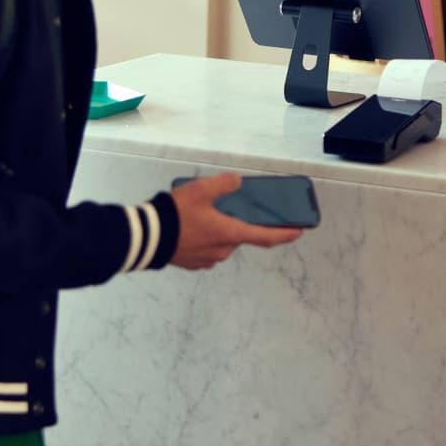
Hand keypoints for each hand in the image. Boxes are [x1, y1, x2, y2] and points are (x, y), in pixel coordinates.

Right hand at [169, 172, 302, 269]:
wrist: (146, 238)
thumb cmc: (177, 214)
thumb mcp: (202, 190)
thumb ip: (224, 184)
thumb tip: (237, 182)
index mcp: (230, 234)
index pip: (265, 237)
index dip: (284, 235)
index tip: (299, 232)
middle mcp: (223, 251)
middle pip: (239, 236)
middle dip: (237, 224)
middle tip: (227, 208)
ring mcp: (207, 260)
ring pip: (222, 243)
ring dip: (219, 231)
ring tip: (203, 214)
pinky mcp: (192, 264)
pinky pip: (207, 249)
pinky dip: (205, 238)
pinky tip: (192, 227)